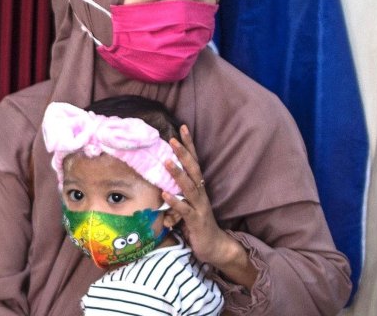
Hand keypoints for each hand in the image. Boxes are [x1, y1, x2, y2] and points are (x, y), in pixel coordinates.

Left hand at [163, 125, 246, 274]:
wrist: (215, 248)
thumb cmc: (198, 225)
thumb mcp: (187, 206)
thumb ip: (177, 192)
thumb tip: (161, 179)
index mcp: (199, 188)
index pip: (194, 162)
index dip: (189, 146)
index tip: (182, 128)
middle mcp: (201, 194)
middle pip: (194, 170)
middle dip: (183, 154)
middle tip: (172, 139)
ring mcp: (200, 207)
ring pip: (189, 188)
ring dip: (178, 174)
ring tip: (166, 162)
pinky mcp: (196, 221)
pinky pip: (184, 210)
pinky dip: (174, 201)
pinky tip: (164, 194)